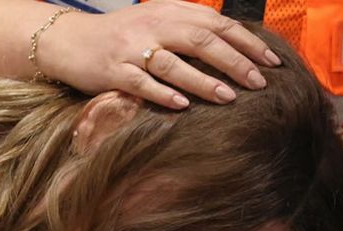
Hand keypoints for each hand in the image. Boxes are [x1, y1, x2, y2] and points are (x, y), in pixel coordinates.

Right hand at [42, 1, 281, 109]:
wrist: (70, 41)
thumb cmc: (123, 36)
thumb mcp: (158, 21)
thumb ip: (192, 27)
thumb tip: (237, 44)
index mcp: (170, 12)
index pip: (216, 24)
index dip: (247, 43)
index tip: (272, 62)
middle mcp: (154, 25)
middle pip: (202, 41)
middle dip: (234, 62)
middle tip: (259, 83)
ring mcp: (133, 48)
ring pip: (174, 63)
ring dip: (204, 81)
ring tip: (229, 98)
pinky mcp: (114, 71)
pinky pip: (143, 83)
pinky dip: (164, 94)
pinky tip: (183, 106)